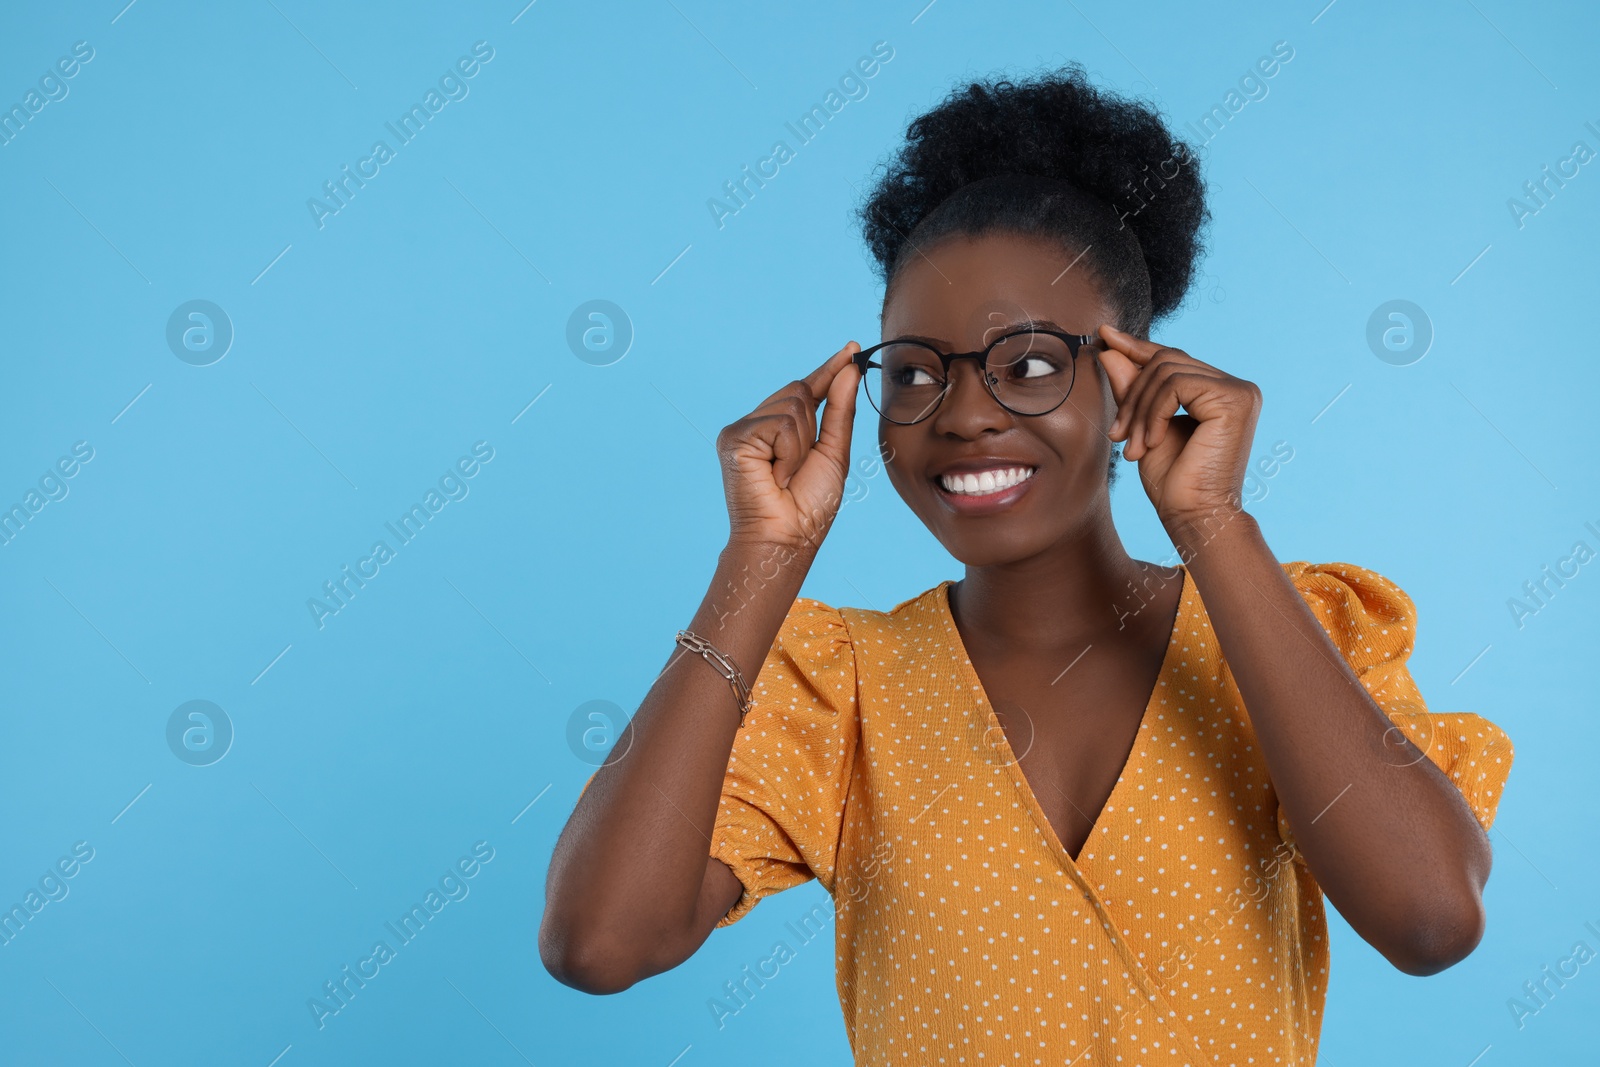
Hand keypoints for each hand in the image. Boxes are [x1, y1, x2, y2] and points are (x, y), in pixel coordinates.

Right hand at [717, 342, 860, 552]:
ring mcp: (742, 429)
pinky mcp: (733, 437)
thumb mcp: (834, 452)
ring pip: (792, 406)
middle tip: (798, 468)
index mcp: (779, 428)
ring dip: (801, 445)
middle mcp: (757, 423)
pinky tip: (775, 475)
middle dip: (812, 427)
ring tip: (786, 475)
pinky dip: (789, 452)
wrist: (786, 538)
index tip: (852, 347)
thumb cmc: (809, 505)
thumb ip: (839, 410)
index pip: (807, 389)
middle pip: (799, 391)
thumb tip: (849, 368)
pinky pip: (780, 424)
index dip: (829, 369)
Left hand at [1094, 324, 1261, 524]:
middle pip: (1166, 361)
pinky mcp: (1234, 399)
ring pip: (1166, 371)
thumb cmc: (1174, 483)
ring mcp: (1239, 391)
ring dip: (1138, 410)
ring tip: (1132, 446)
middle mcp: (1235, 387)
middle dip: (1132, 395)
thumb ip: (1132, 389)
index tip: (1105, 335)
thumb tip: (1110, 349)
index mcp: (1219, 392)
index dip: (1137, 346)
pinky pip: (1175, 385)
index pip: (1172, 358)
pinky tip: (1151, 443)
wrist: (1194, 517)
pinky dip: (1153, 413)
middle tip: (1117, 435)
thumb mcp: (1143, 427)